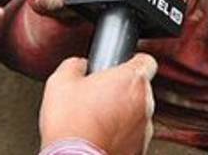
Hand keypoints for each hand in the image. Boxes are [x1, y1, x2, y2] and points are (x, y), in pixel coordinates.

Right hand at [39, 54, 157, 154]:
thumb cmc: (71, 125)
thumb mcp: (60, 82)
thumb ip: (75, 64)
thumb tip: (79, 65)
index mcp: (131, 80)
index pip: (146, 61)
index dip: (132, 61)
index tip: (121, 66)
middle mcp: (144, 103)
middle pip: (140, 88)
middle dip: (123, 90)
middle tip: (100, 95)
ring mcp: (144, 127)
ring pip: (138, 112)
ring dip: (123, 112)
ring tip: (98, 118)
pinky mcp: (140, 147)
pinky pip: (134, 134)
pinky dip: (122, 133)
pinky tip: (102, 134)